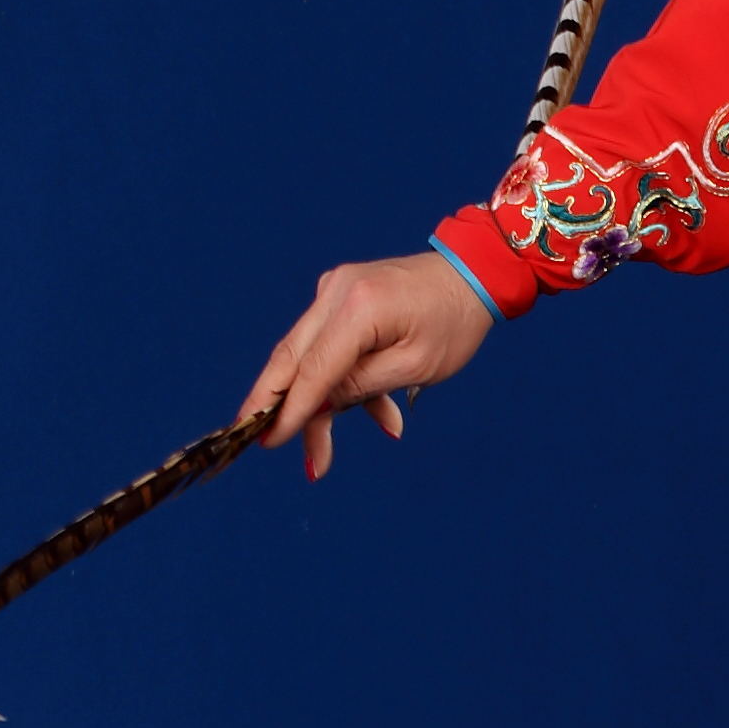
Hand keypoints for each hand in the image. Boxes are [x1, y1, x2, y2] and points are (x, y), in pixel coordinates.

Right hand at [232, 252, 496, 480]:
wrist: (473, 273)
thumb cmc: (453, 322)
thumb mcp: (413, 367)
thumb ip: (359, 388)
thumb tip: (314, 407)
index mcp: (359, 308)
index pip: (312, 369)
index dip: (289, 409)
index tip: (267, 442)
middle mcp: (337, 291)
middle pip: (292, 357)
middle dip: (273, 404)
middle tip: (255, 440)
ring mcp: (335, 289)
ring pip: (306, 353)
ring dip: (315, 402)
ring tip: (321, 454)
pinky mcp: (340, 294)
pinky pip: (327, 343)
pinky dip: (340, 379)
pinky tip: (380, 413)